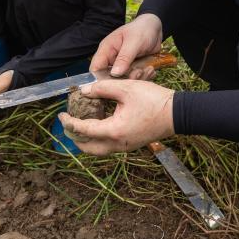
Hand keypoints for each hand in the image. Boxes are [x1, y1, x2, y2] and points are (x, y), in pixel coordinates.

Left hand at [57, 79, 174, 154]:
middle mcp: (118, 143)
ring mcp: (126, 146)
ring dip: (87, 140)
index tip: (61, 115)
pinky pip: (109, 146)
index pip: (84, 130)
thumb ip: (102, 89)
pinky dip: (99, 139)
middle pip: (89, 148)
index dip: (70, 122)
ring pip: (99, 150)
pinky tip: (99, 124)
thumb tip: (85, 91)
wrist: (177, 113)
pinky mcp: (132, 144)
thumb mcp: (126, 88)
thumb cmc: (153, 100)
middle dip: (75, 138)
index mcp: (114, 131)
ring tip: (81, 126)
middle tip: (69, 124)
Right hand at [90, 14, 162, 78]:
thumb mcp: (134, 42)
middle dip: (125, 80)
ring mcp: (122, 65)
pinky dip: (143, 77)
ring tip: (146, 69)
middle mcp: (112, 59)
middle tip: (138, 73)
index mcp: (106, 50)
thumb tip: (114, 74)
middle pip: (110, 78)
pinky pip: (134, 79)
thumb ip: (124, 57)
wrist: (155, 28)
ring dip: (136, 78)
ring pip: (124, 81)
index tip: (116, 85)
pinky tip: (150, 70)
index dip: (101, 80)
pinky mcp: (132, 69)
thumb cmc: (142, 30)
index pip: (95, 69)